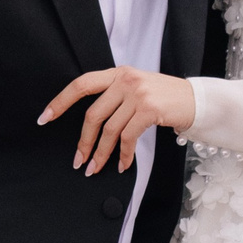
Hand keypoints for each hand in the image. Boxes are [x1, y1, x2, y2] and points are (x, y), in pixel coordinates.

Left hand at [39, 67, 195, 174]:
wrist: (196, 99)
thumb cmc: (165, 97)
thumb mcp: (137, 87)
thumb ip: (115, 95)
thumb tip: (91, 124)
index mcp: (118, 73)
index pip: (81, 84)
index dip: (61, 101)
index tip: (45, 117)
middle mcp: (125, 80)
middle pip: (93, 114)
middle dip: (83, 142)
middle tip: (79, 161)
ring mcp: (137, 93)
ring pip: (109, 130)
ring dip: (101, 154)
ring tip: (96, 169)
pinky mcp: (149, 109)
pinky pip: (128, 138)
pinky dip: (123, 155)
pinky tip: (122, 164)